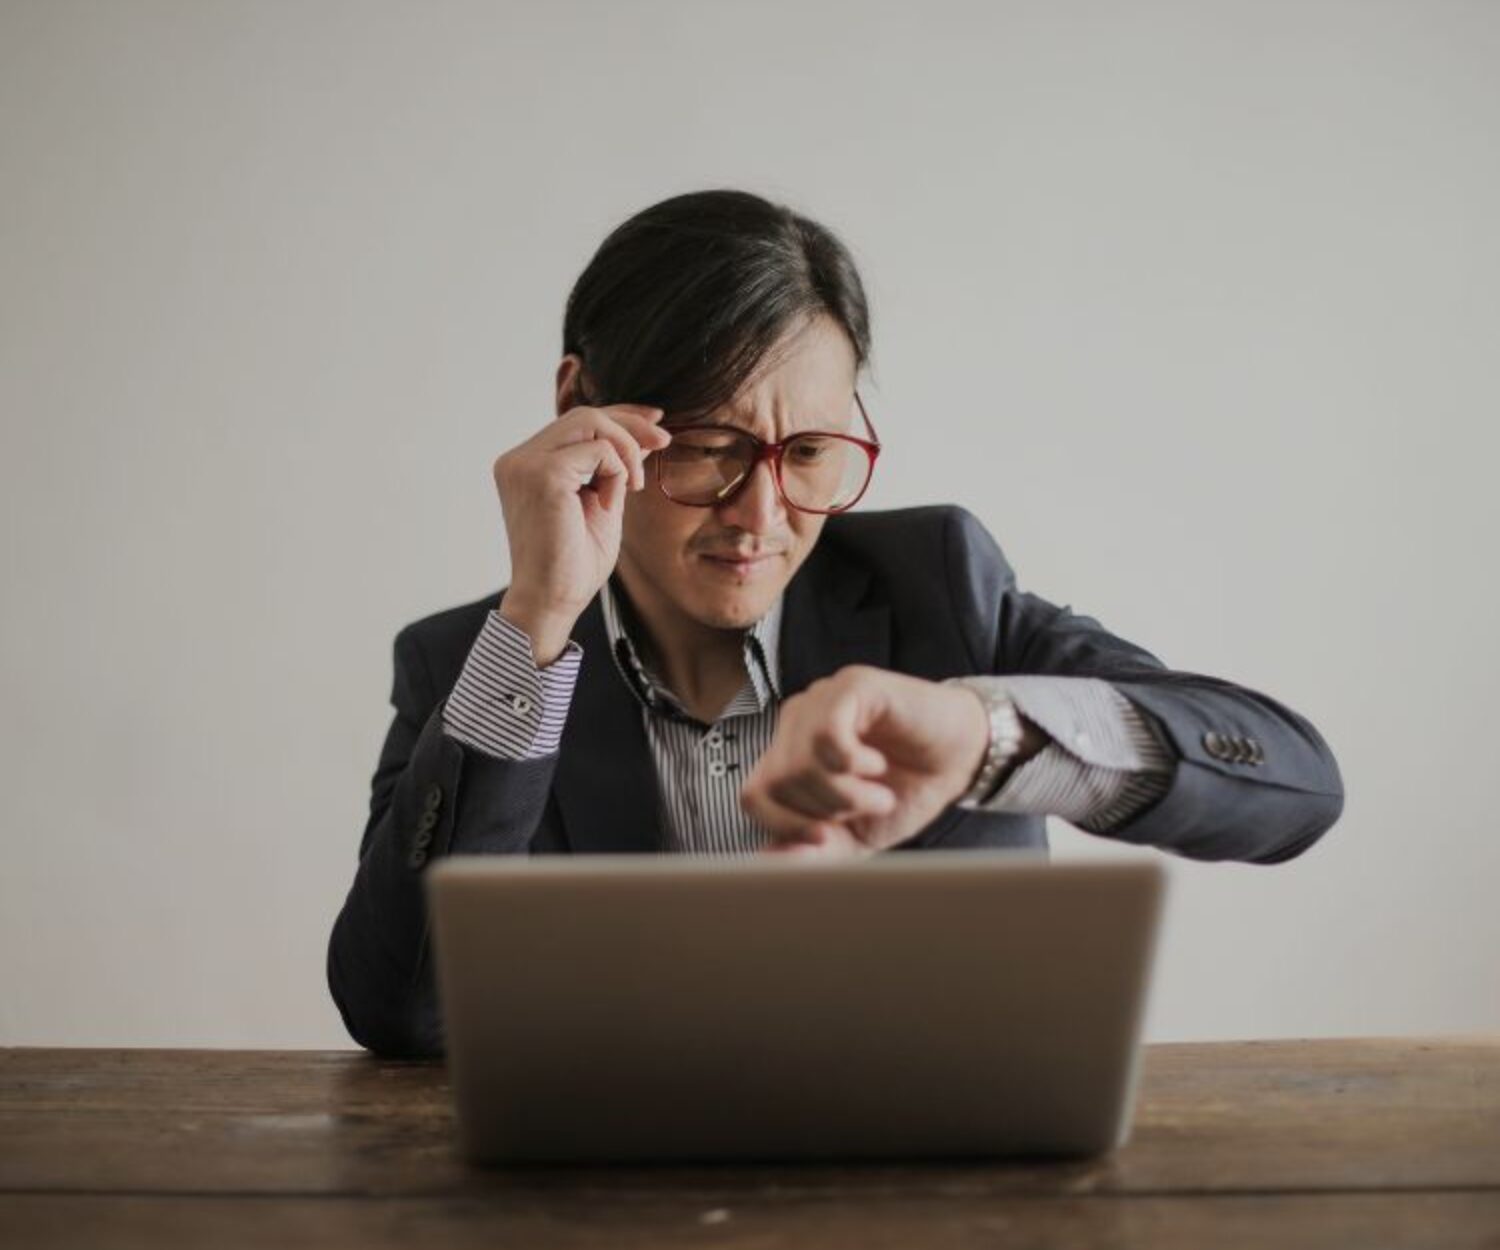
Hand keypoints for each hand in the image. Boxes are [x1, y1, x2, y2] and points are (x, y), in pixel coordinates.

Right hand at [492, 403, 670, 662]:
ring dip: (626, 449)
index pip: (575, 422)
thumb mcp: (602, 502)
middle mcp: (518, 460)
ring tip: (634, 486)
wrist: (553, 601)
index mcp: (526, 465)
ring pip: (590, 421)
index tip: (656, 422)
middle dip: (630, 425)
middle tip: (665, 443)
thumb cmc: (574, 564)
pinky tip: (612, 504)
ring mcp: (525, 464)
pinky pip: (598, 450)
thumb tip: (643, 434)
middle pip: (584, 414)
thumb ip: (613, 467)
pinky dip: (617, 472)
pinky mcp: (542, 475)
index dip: (619, 415)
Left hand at [739, 666, 1008, 856]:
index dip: (784, 826)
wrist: (962, 758)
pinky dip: (854, 763)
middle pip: (776, 782)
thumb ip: (813, 851)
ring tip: (879, 792)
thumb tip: (768, 865)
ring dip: (846, 793)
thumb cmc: (907, 790)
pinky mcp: (851, 686)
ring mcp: (821, 701)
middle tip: (867, 807)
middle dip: (825, 811)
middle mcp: (797, 723)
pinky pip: (826, 734)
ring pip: (799, 762)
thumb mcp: (856, 835)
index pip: (753, 796)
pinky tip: (877, 764)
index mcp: (789, 755)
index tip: (827, 837)